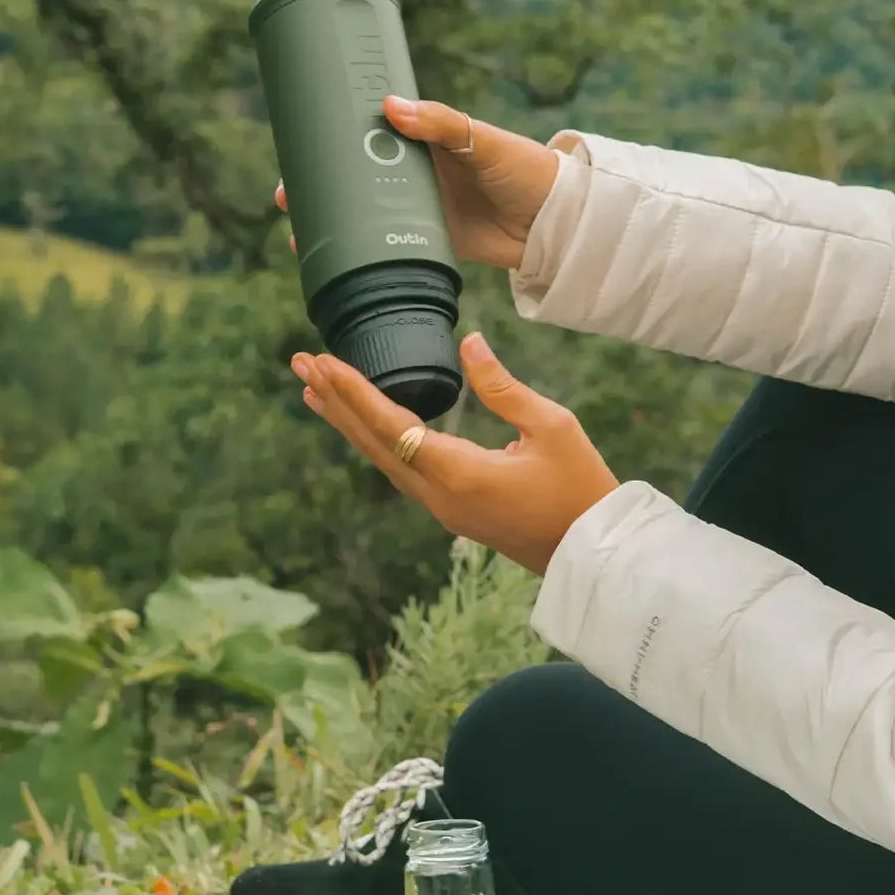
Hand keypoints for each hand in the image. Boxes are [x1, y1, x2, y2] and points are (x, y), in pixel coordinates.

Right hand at [276, 95, 563, 271]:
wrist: (557, 221)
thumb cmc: (524, 168)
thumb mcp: (483, 138)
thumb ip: (442, 123)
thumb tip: (391, 106)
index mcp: (427, 139)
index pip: (371, 132)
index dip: (335, 137)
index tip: (298, 144)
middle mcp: (418, 172)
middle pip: (358, 174)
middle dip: (320, 184)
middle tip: (285, 195)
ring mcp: (422, 208)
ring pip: (366, 212)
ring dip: (334, 220)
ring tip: (299, 231)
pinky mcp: (433, 241)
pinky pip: (389, 245)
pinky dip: (363, 252)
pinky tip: (336, 261)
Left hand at [293, 333, 618, 575]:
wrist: (593, 552)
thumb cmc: (581, 487)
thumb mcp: (553, 426)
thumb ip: (503, 386)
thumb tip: (468, 343)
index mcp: (460, 474)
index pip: (392, 425)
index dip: (355, 391)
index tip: (324, 361)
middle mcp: (439, 495)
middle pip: (373, 444)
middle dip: (335, 402)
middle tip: (301, 364)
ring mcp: (443, 508)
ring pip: (382, 459)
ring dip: (349, 422)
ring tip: (316, 391)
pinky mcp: (452, 511)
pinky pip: (400, 470)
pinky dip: (374, 441)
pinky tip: (364, 425)